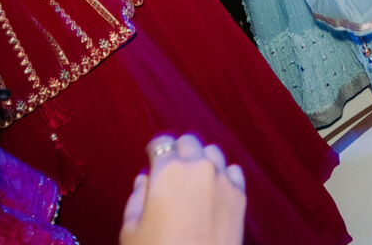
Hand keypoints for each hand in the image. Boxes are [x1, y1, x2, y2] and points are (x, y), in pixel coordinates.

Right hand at [121, 134, 245, 244]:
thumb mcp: (131, 230)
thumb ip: (136, 198)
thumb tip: (144, 180)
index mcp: (168, 171)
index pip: (161, 143)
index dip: (155, 150)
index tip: (153, 156)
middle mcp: (198, 168)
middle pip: (189, 142)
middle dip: (179, 150)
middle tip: (171, 166)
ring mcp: (223, 180)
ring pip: (213, 152)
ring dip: (202, 159)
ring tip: (193, 177)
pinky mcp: (240, 195)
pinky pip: (233, 171)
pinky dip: (223, 174)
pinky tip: (214, 188)